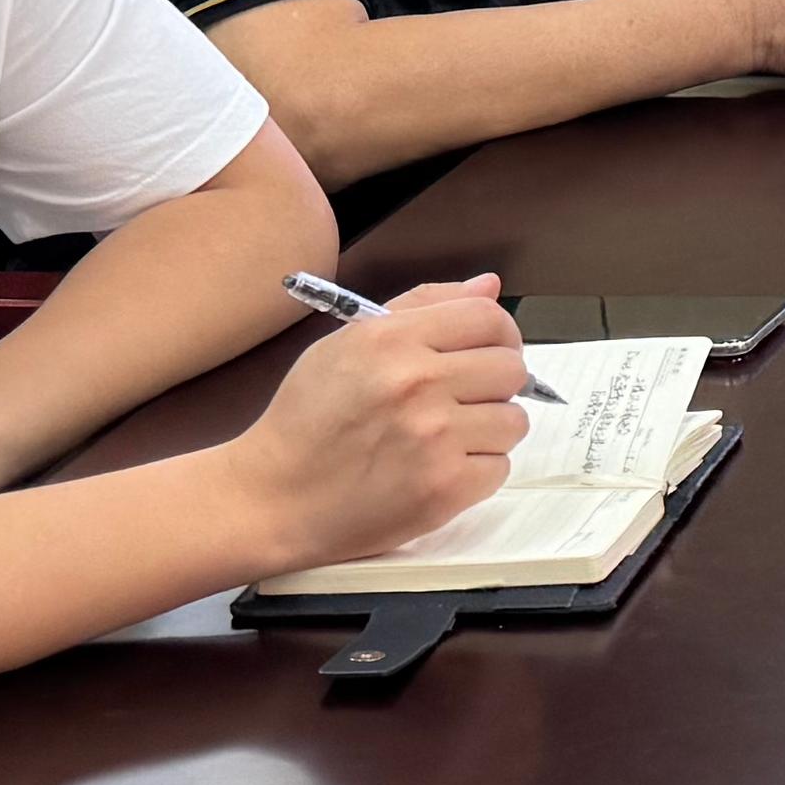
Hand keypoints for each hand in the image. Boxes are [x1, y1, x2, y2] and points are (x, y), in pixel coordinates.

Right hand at [234, 275, 529, 566]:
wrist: (271, 499)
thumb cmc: (305, 421)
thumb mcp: (347, 344)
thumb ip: (422, 306)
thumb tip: (487, 285)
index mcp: (392, 340)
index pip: (489, 318)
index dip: (501, 335)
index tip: (489, 353)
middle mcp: (418, 383)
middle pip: (512, 368)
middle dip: (495, 385)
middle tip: (462, 401)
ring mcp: (434, 438)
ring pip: (513, 421)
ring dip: (488, 431)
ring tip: (445, 439)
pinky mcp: (444, 489)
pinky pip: (499, 468)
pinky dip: (476, 472)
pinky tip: (436, 471)